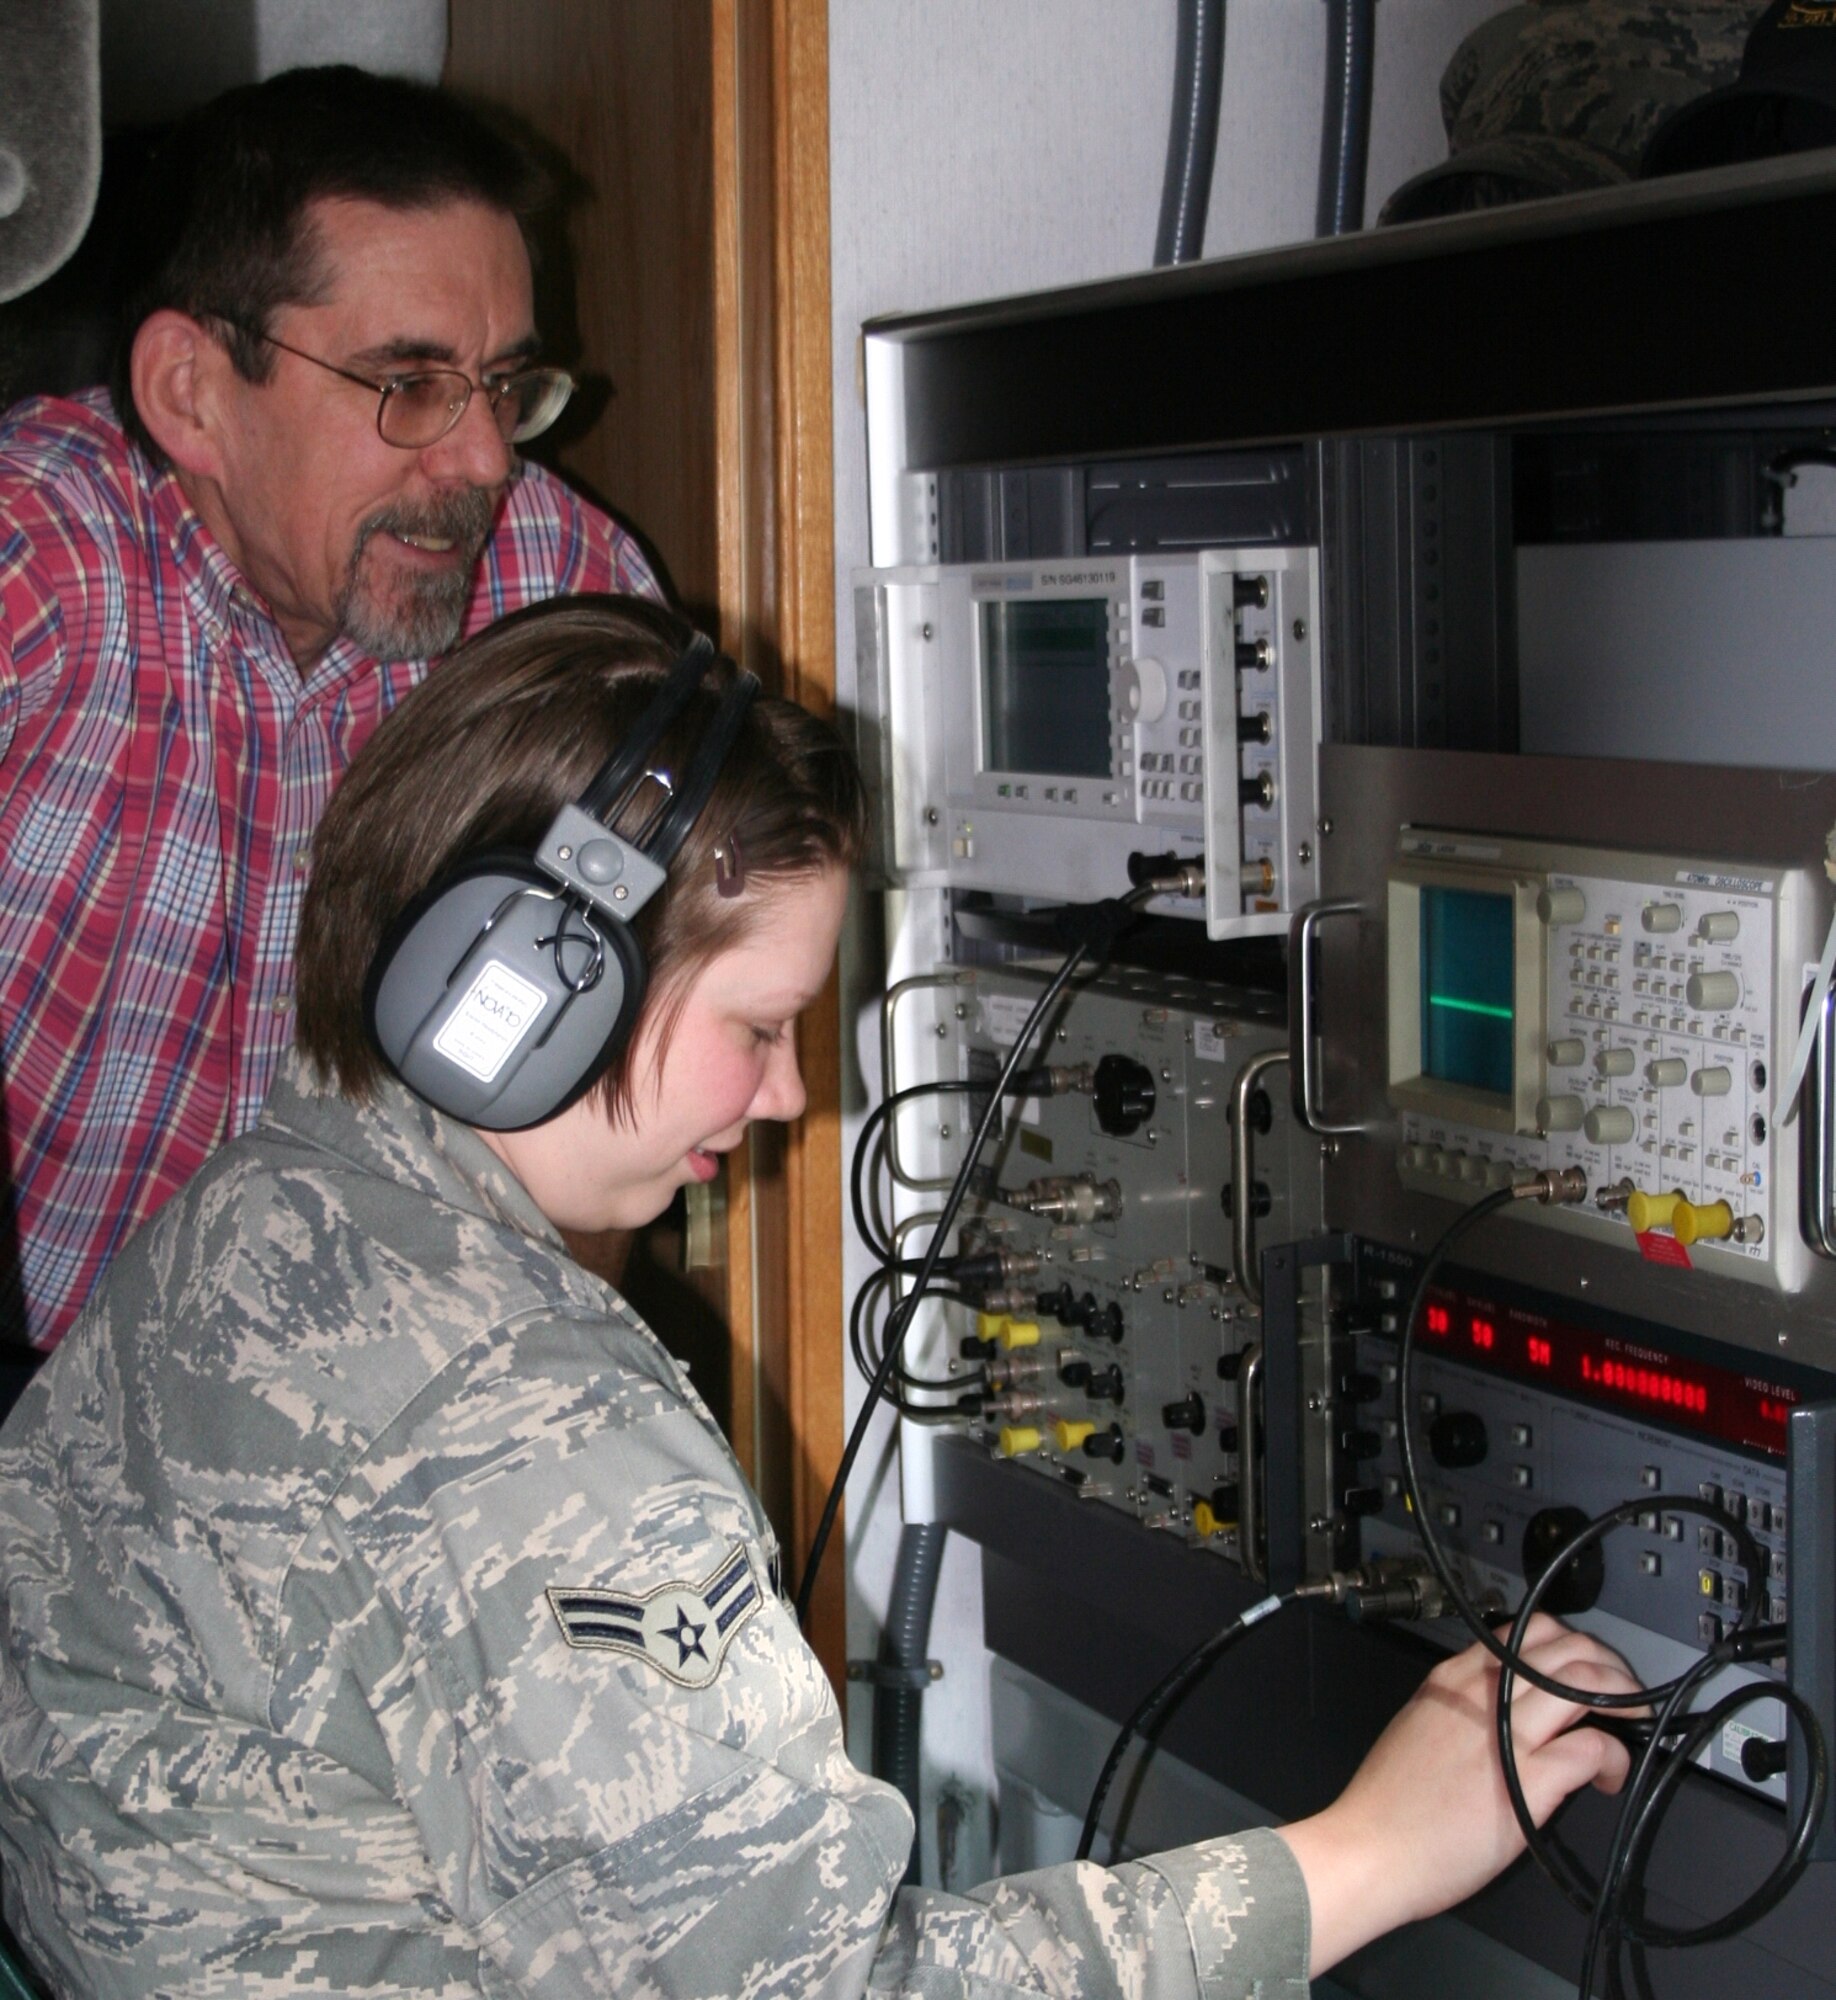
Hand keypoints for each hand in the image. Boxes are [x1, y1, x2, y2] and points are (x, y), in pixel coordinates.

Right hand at [1274, 1615, 1641, 1974]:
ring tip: (1630, 1724)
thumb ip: (1462, 1709)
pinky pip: (1591, 1747)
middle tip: (1620, 1693)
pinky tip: (1609, 1776)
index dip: (1566, 1644)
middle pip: (1565, 1648)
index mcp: (1453, 1678)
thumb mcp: (1419, 1725)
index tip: (1582, 1667)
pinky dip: (1614, 1757)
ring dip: (1624, 1699)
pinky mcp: (1528, 1781)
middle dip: (1606, 1665)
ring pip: (1585, 1684)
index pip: (1523, 1631)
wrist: (1371, 1847)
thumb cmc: (1389, 1801)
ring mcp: (1507, 1733)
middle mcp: (1482, 1694)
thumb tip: (1506, 1714)